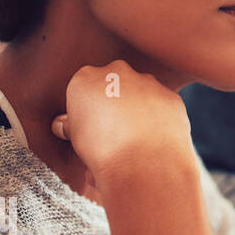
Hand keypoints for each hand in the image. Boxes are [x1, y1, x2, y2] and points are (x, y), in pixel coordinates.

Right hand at [49, 60, 194, 187]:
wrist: (143, 162)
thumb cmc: (101, 150)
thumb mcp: (74, 137)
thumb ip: (71, 124)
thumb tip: (64, 125)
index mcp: (86, 78)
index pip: (84, 89)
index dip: (86, 109)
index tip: (90, 127)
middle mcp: (118, 72)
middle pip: (113, 85)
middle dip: (113, 103)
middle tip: (113, 131)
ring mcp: (148, 81)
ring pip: (140, 92)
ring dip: (137, 109)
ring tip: (136, 138)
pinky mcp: (170, 95)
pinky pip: (162, 105)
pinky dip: (158, 117)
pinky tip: (155, 138)